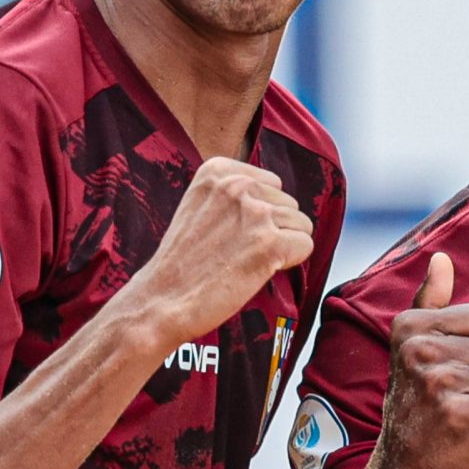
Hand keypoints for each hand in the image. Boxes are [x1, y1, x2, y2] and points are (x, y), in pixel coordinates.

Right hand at [115, 157, 312, 347]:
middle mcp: (237, 184)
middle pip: (289, 204)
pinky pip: (305, 245)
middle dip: (274, 229)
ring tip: (247, 261)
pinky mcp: (269, 243)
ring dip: (283, 247)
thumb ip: (234, 195)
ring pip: (301, 225)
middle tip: (239, 252)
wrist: (163, 298)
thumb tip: (276, 199)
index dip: (260, 214)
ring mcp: (255, 213)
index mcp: (217, 170)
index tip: (232, 232)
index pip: (272, 184)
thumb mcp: (200, 206)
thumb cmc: (183, 261)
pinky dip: (290, 262)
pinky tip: (260, 270)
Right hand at [362, 253, 468, 468]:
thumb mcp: (414, 353)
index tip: (447, 375)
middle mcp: (420, 350)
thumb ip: (431, 304)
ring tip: (461, 419)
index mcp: (410, 327)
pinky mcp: (461, 416)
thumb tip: (441, 257)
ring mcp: (439, 383)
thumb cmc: (417, 411)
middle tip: (454, 403)